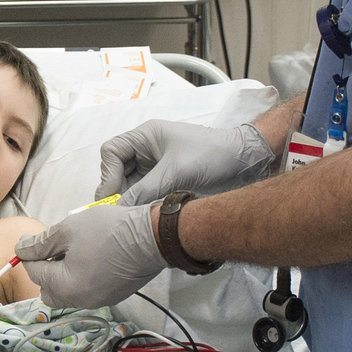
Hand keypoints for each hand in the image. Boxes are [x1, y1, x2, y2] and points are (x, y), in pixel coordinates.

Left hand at [15, 201, 166, 309]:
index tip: (29, 239)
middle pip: (48, 291)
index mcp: (64, 286)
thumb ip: (41, 244)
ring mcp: (98, 301)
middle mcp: (79, 300)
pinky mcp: (113, 296)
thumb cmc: (108, 231)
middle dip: (44, 272)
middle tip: (52, 249)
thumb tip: (21, 250)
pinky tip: (91, 258)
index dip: (28, 254)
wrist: (151, 238)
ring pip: (68, 293)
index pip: (34, 273)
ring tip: (73, 251)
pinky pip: (86, 291)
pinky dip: (81, 278)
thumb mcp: (68, 230)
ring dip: (63, 275)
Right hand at [97, 119, 275, 205]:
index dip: (108, 175)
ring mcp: (155, 164)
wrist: (243, 161)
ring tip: (130, 215)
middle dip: (116, 189)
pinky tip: (143, 214)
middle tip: (117, 212)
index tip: (111, 198)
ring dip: (128, 198)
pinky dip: (141, 202)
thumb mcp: (175, 172)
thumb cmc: (211, 155)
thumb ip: (144, 190)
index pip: (112, 152)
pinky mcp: (165, 178)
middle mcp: (146, 148)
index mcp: (146, 136)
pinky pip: (144, 191)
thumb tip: (118, 209)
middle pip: (117, 169)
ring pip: (129, 183)